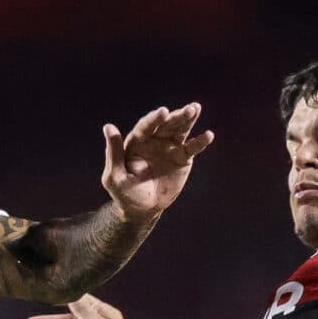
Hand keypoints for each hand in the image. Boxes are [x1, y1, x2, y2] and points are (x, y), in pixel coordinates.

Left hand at [99, 104, 213, 221]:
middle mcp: (154, 140)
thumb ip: (113, 153)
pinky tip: (208, 135)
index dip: (154, 119)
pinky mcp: (182, 158)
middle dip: (177, 116)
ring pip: (180, 130)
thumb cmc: (125, 194)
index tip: (163, 111)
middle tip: (189, 109)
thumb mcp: (114, 176)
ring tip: (196, 108)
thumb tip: (108, 126)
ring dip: (188, 119)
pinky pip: (192, 148)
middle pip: (166, 125)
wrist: (142, 210)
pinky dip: (200, 142)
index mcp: (137, 142)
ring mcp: (170, 147)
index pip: (146, 127)